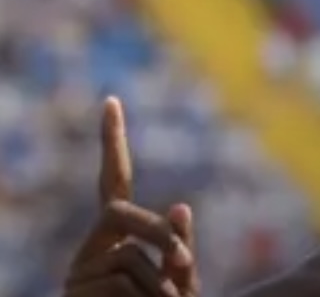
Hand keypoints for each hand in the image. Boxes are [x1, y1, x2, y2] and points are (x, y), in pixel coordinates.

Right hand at [63, 97, 199, 296]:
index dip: (111, 143)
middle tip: (185, 268)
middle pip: (121, 213)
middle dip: (160, 236)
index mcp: (117, 237)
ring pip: (131, 260)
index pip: (112, 182)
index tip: (111, 101)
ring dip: (161, 290)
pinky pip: (123, 284)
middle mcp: (92, 248)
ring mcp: (78, 272)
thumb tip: (179, 207)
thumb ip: (177, 252)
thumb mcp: (179, 286)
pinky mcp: (74, 291)